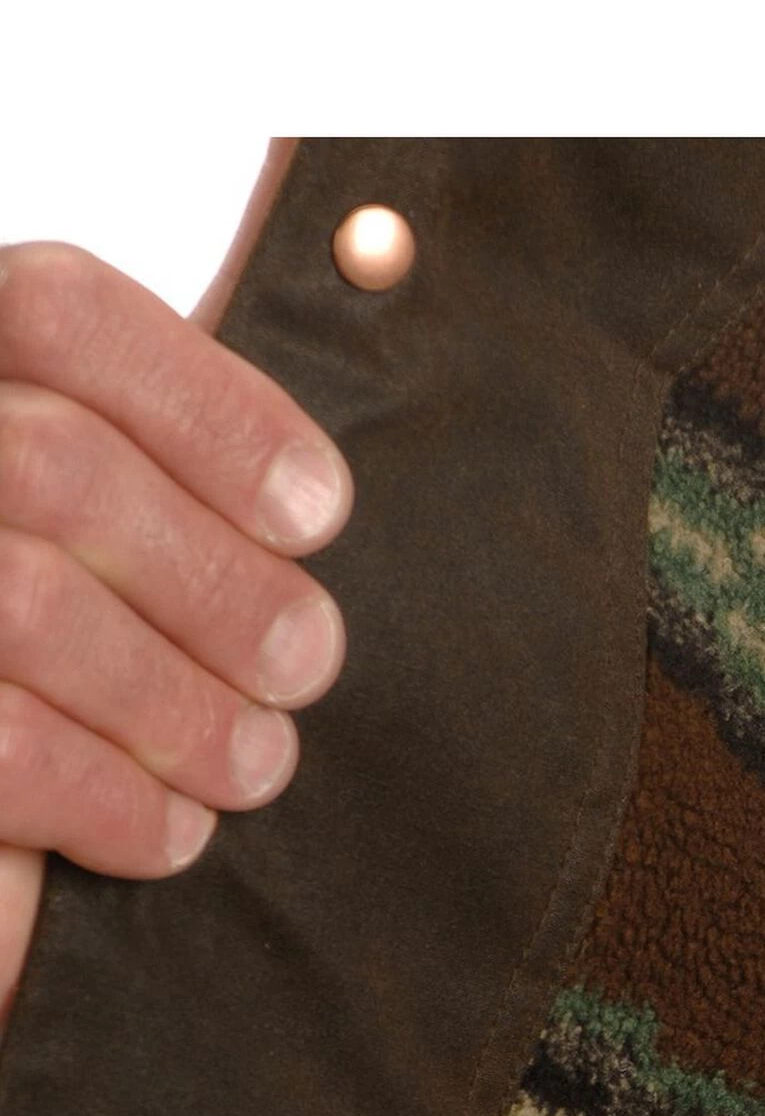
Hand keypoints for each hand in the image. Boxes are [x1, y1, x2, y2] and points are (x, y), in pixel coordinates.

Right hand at [0, 240, 353, 1033]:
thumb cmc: (53, 676)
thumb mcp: (118, 541)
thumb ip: (181, 465)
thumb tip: (376, 281)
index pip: (54, 311)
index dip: (212, 408)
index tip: (322, 515)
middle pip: (56, 465)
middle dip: (217, 581)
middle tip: (310, 666)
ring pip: (25, 605)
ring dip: (178, 703)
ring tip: (257, 763)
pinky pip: (2, 750)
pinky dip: (109, 801)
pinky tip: (172, 834)